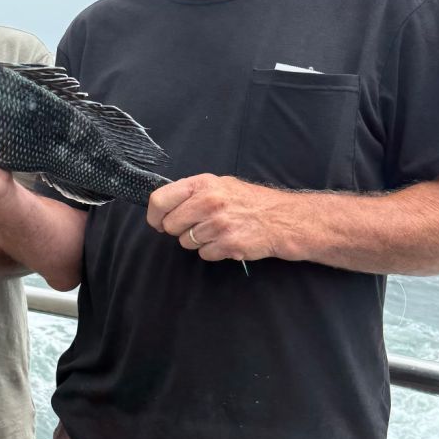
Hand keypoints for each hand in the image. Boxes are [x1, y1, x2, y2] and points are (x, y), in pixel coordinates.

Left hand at [147, 173, 290, 262]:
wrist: (283, 219)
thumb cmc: (250, 202)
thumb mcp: (221, 185)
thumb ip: (193, 193)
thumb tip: (163, 205)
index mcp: (203, 184)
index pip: (160, 199)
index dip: (154, 215)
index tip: (157, 222)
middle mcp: (209, 202)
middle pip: (170, 225)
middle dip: (179, 229)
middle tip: (198, 225)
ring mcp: (218, 224)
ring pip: (186, 242)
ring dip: (199, 241)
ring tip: (219, 230)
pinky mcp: (228, 244)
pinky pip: (204, 254)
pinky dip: (213, 251)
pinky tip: (227, 240)